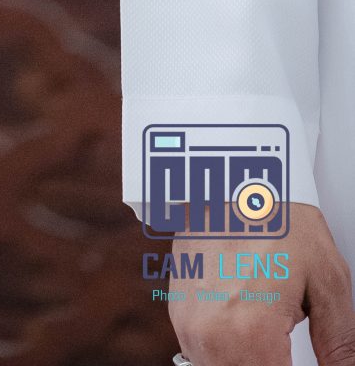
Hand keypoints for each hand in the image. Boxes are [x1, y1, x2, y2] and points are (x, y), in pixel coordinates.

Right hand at [170, 203, 354, 362]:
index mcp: (248, 331)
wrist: (233, 169)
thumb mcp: (328, 283)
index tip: (302, 359)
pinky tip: (247, 329)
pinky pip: (201, 352)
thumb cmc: (280, 215)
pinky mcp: (176, 307)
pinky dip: (225, 352)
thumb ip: (340, 346)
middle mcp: (208, 331)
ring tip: (270, 340)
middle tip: (286, 350)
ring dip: (245, 364)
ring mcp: (186, 319)